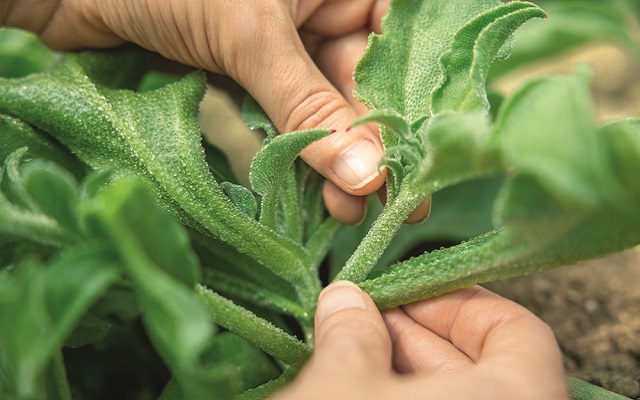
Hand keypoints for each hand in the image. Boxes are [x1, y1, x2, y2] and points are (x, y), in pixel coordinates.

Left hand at [2, 0, 430, 224]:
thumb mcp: (251, 35)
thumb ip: (309, 106)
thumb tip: (366, 175)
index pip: (396, 45)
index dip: (407, 104)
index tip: (414, 162)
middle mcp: (321, 11)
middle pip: (363, 85)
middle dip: (371, 145)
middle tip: (388, 202)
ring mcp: (286, 46)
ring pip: (325, 109)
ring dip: (336, 159)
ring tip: (349, 208)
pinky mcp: (252, 77)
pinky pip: (286, 119)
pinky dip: (297, 154)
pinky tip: (317, 190)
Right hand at [275, 282, 568, 399]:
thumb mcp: (344, 385)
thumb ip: (352, 333)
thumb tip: (345, 299)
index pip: (516, 331)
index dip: (458, 299)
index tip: (404, 287)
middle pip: (479, 364)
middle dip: (412, 330)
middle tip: (359, 311)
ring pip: (449, 396)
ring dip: (395, 365)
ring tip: (342, 342)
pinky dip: (391, 395)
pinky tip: (344, 381)